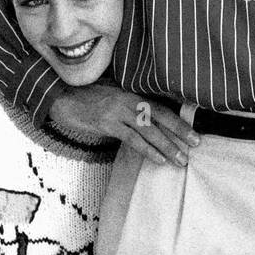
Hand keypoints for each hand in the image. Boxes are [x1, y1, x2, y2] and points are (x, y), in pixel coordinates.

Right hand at [49, 84, 198, 164]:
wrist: (58, 96)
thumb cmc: (85, 98)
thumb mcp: (111, 96)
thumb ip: (129, 104)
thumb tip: (151, 119)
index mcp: (130, 93)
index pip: (160, 106)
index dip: (178, 119)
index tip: (193, 132)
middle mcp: (126, 100)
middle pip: (159, 117)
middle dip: (179, 132)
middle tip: (196, 145)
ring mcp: (116, 112)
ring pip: (148, 130)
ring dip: (167, 146)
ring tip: (181, 160)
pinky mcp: (105, 124)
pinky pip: (131, 139)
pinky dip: (147, 150)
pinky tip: (158, 160)